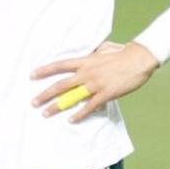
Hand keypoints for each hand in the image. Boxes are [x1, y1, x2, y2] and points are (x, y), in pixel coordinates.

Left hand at [30, 41, 159, 122]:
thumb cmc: (122, 52)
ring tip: (45, 113)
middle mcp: (86, 72)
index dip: (44, 70)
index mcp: (85, 61)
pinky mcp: (106, 93)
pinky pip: (90, 106)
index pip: (59, 65)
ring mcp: (95, 84)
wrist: (138, 59)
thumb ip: (92, 54)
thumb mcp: (103, 49)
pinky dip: (80, 114)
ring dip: (57, 106)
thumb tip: (88, 53)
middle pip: (61, 84)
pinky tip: (71, 120)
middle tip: (33, 102)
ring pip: (71, 97)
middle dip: (45, 94)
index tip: (32, 75)